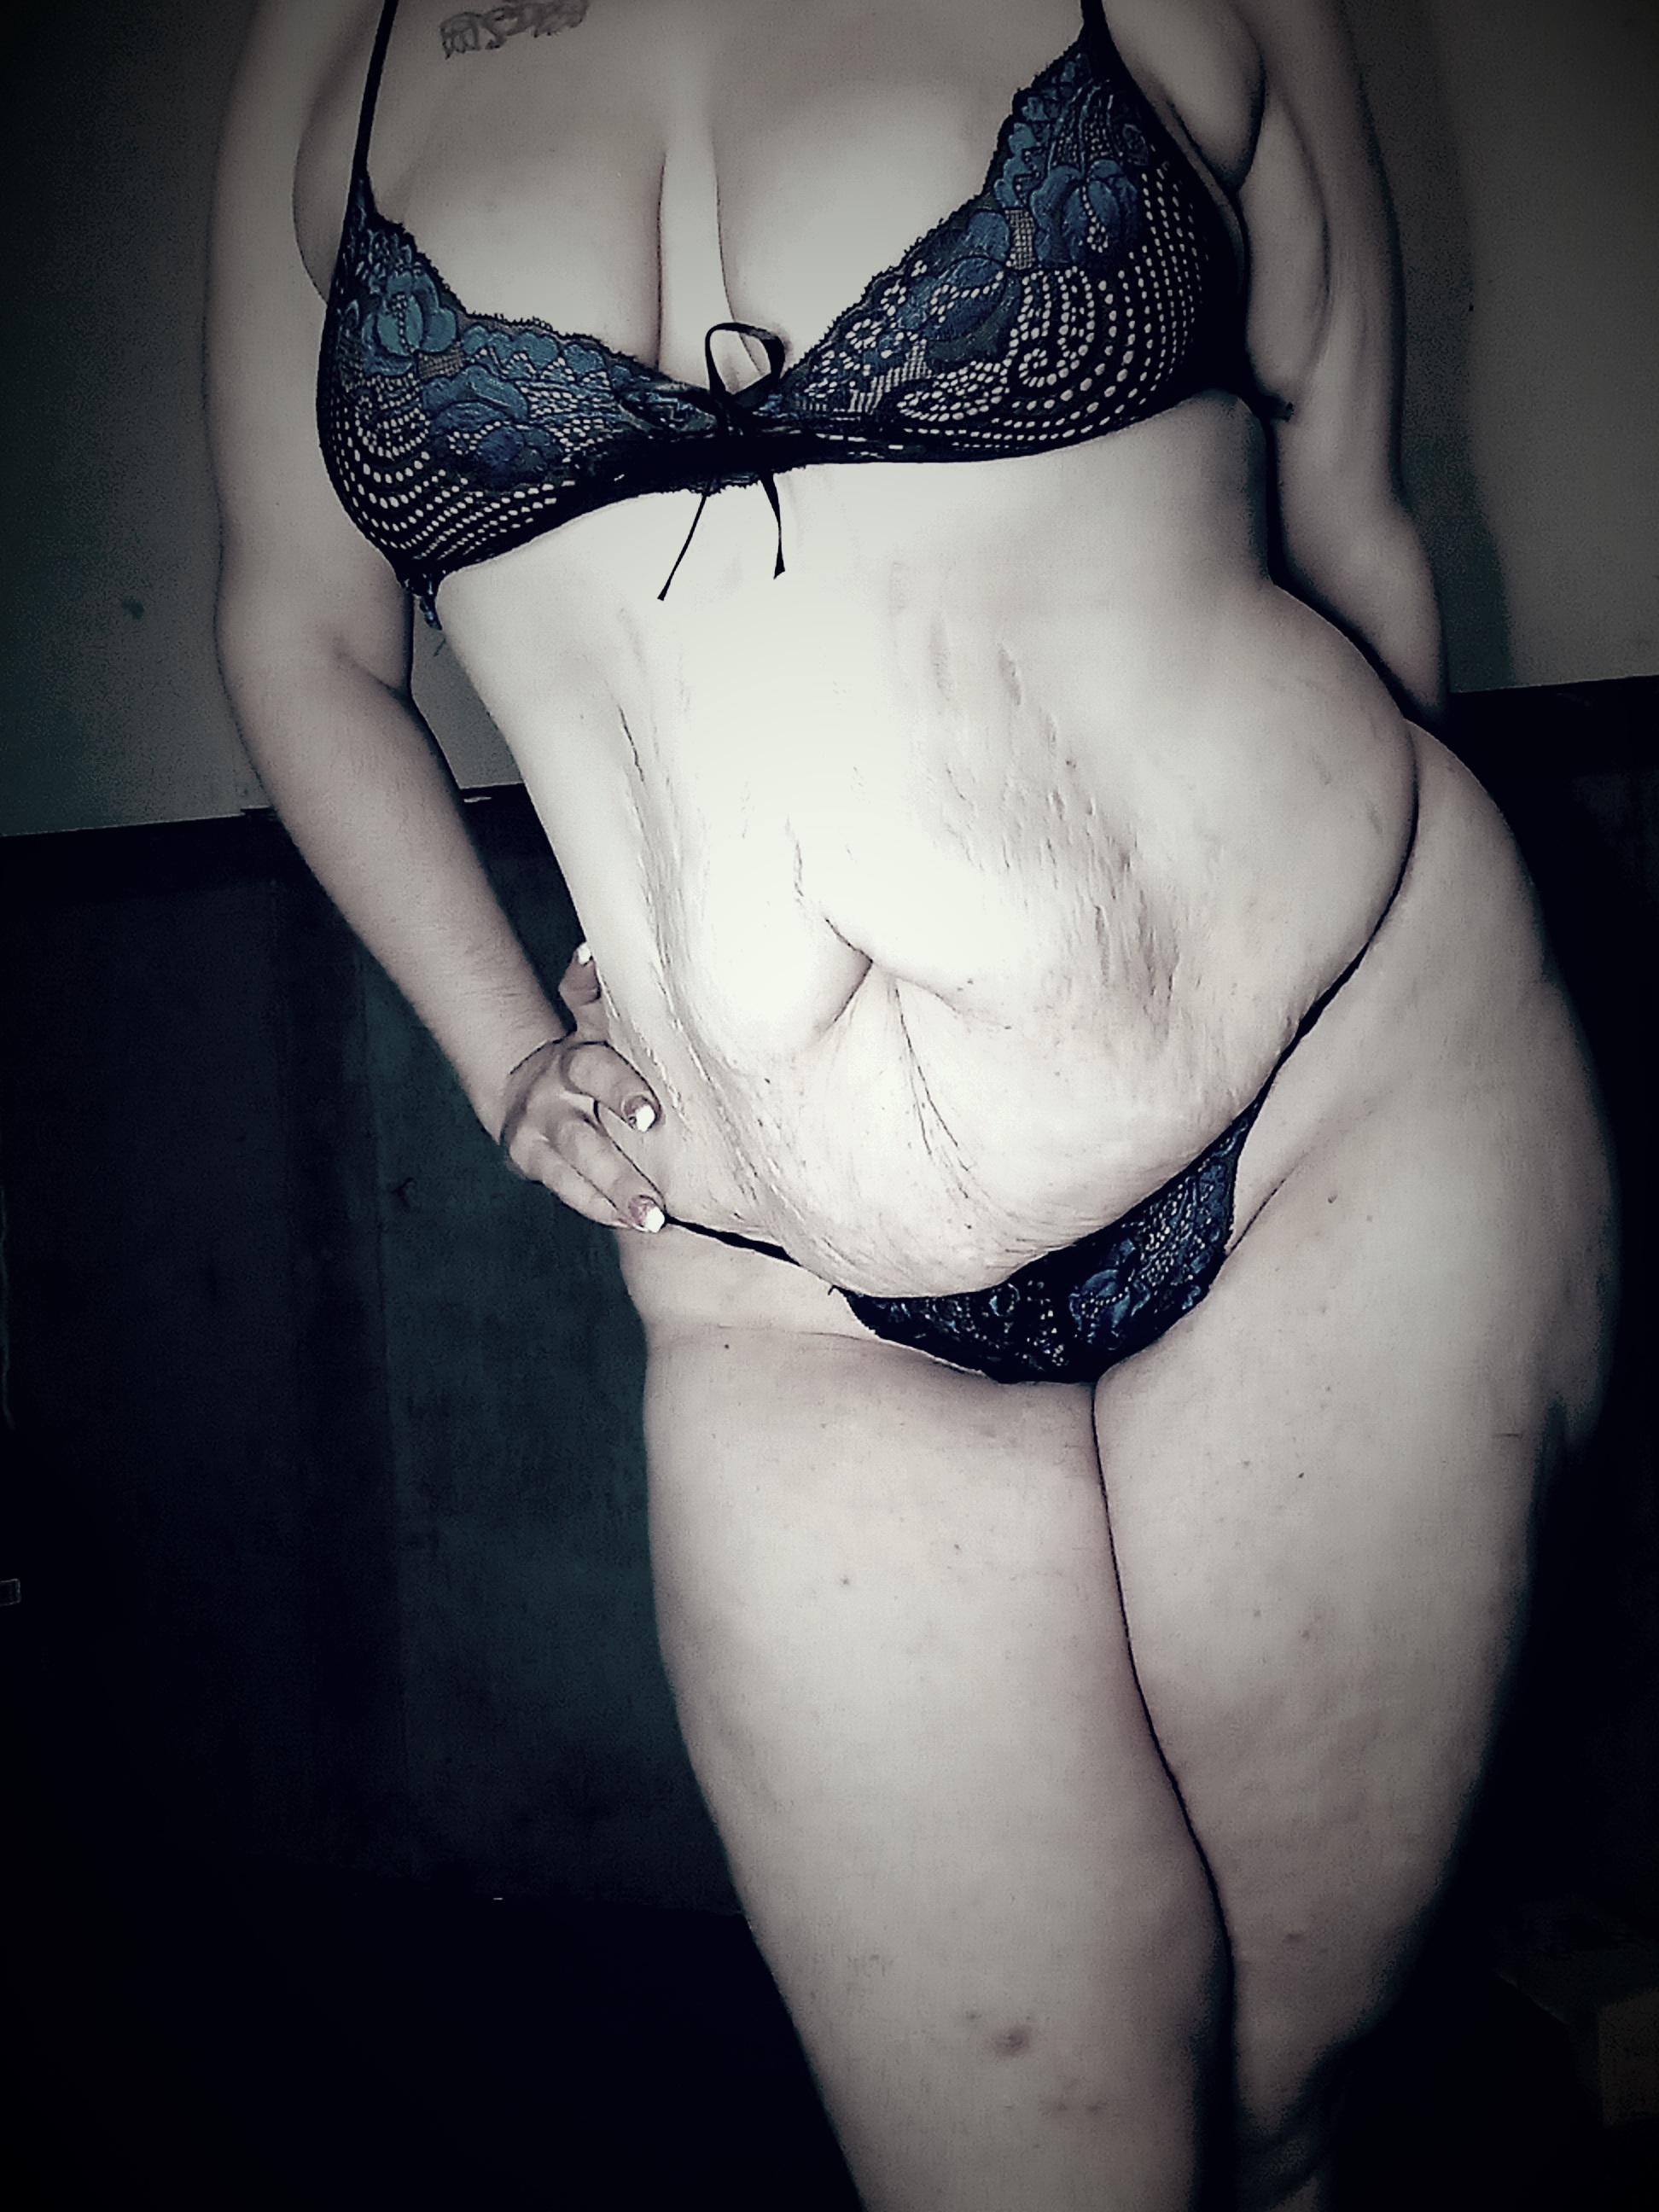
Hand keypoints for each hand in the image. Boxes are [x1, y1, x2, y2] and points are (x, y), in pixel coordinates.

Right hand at [496, 944, 666, 1231]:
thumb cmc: (587, 1057)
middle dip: (618, 1162)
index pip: (594, 1070)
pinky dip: (601, 1207)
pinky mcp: (533, 1164)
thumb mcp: (592, 1023)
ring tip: (653, 1217)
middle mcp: (554, 1099)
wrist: (526, 1090)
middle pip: (582, 1135)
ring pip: (577, 1169)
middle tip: (655, 1195)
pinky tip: (630, 1222)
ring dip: (615, 1193)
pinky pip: (570, 1191)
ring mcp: (541, 1136)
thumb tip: (590, 950)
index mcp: (576, 1060)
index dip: (619, 1089)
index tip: (649, 1115)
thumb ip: (593, 992)